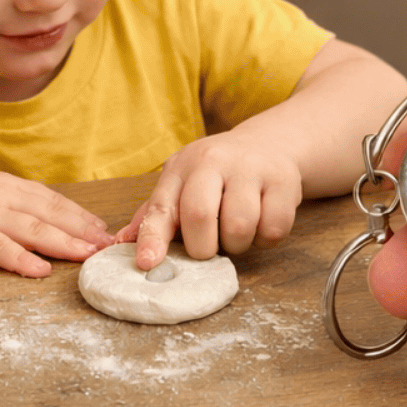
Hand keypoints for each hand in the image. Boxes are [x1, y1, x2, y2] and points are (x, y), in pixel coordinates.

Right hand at [0, 166, 112, 276]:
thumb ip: (5, 196)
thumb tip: (31, 208)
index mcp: (6, 184)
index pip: (52, 199)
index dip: (79, 214)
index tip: (102, 228)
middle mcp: (2, 197)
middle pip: (51, 213)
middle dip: (83, 230)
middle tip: (109, 245)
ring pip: (34, 229)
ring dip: (65, 243)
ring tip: (89, 256)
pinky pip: (1, 249)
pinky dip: (22, 260)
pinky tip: (41, 270)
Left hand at [117, 129, 303, 268]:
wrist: (270, 143)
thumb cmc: (216, 174)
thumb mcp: (181, 184)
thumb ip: (154, 215)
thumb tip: (122, 242)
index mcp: (182, 167)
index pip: (162, 206)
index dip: (153, 238)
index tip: (146, 263)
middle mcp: (214, 162)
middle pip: (200, 216)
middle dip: (202, 247)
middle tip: (208, 248)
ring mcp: (251, 168)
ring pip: (239, 226)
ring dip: (236, 244)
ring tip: (236, 233)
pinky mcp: (284, 180)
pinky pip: (273, 228)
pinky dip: (265, 239)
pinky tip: (260, 225)